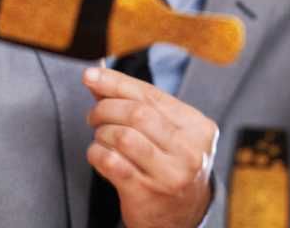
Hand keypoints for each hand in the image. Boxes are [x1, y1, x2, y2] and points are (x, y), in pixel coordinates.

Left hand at [84, 66, 217, 227]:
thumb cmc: (171, 165)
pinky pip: (111, 162)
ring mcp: (169, 174)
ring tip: (100, 136)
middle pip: (137, 113)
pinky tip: (98, 153)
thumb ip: (138, 104)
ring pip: (123, 136)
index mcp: (198, 127)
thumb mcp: (168, 132)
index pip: (152, 95)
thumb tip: (97, 75)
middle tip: (94, 115)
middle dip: (106, 108)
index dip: (117, 83)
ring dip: (102, 133)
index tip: (91, 76)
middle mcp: (189, 150)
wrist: (182, 218)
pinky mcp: (146, 193)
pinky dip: (96, 153)